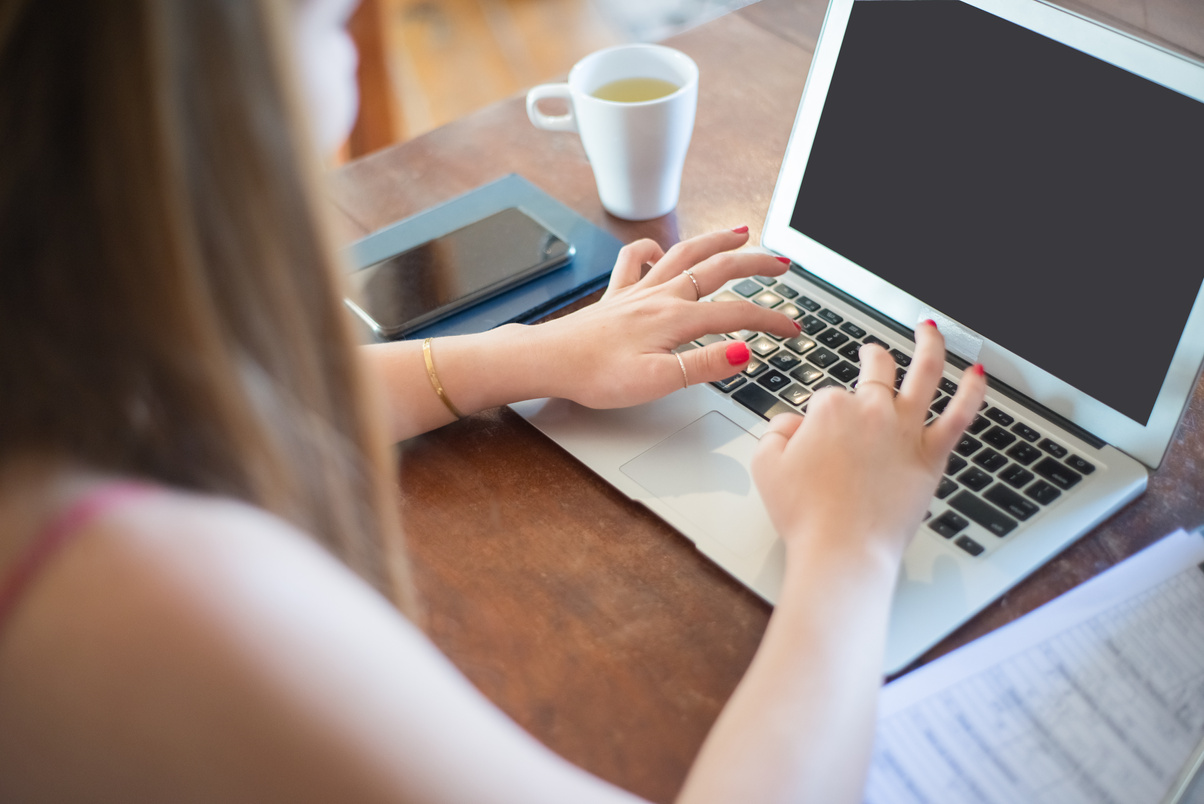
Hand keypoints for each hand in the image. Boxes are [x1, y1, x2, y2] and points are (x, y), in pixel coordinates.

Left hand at [534, 227, 800, 407]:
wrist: (549, 361)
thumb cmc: (596, 375)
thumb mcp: (656, 381)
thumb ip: (703, 365)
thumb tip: (744, 353)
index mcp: (676, 319)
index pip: (738, 315)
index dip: (770, 321)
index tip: (792, 329)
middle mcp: (660, 296)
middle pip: (719, 268)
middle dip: (757, 264)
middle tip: (784, 264)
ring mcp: (638, 291)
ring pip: (686, 254)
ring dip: (717, 241)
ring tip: (742, 232)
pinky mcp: (617, 296)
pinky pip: (637, 260)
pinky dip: (653, 249)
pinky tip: (661, 250)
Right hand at [751, 321, 986, 570]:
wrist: (841, 550)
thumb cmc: (806, 514)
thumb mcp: (765, 466)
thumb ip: (775, 431)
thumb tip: (792, 422)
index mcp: (830, 409)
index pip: (827, 396)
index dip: (819, 416)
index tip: (815, 438)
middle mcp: (872, 411)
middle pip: (876, 370)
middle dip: (872, 357)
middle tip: (871, 354)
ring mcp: (906, 431)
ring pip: (926, 373)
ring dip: (930, 345)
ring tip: (930, 329)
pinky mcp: (932, 456)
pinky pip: (960, 416)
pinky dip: (972, 391)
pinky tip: (978, 373)